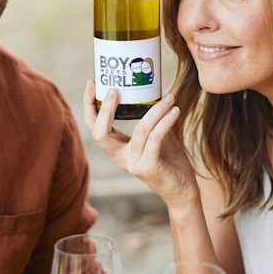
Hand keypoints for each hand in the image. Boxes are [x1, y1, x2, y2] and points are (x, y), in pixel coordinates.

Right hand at [83, 81, 198, 208]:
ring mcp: (134, 164)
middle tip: (115, 89)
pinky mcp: (149, 168)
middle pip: (100, 133)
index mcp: (117, 149)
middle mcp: (121, 157)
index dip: (89, 105)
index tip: (92, 83)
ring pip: (139, 130)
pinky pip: (155, 138)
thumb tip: (155, 92)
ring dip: (155, 111)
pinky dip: (165, 122)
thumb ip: (151, 120)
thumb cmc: (169, 162)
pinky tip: (175, 111)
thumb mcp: (156, 137)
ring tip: (169, 98)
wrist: (183, 190)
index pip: (95, 126)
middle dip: (105, 109)